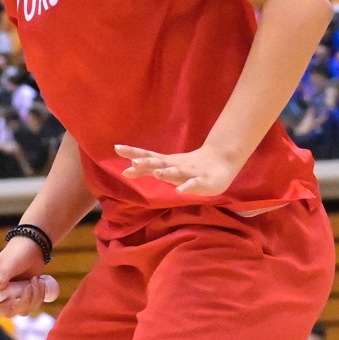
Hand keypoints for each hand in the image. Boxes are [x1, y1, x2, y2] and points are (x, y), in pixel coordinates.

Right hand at [0, 240, 57, 318]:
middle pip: (6, 311)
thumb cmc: (18, 252)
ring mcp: (10, 298)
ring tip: (36, 281)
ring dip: (33, 298)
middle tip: (30, 286)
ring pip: (20, 310)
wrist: (32, 249)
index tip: (16, 297)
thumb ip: (3, 273)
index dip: (1, 307)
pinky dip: (38, 298)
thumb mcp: (10, 261)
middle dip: (22, 302)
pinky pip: (30, 307)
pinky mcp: (22, 299)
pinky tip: (39, 284)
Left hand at [114, 141, 244, 196]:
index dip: (133, 153)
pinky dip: (187, 187)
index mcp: (166, 162)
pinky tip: (180, 191)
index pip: (147, 156)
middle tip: (134, 162)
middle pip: (160, 162)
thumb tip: (125, 171)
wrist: (221, 162)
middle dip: (147, 163)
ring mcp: (190, 173)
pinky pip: (194, 185)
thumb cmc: (188, 167)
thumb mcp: (165, 168)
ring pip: (177, 173)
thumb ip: (146, 170)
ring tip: (156, 173)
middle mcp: (176, 165)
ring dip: (167, 172)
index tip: (117, 148)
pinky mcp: (203, 182)